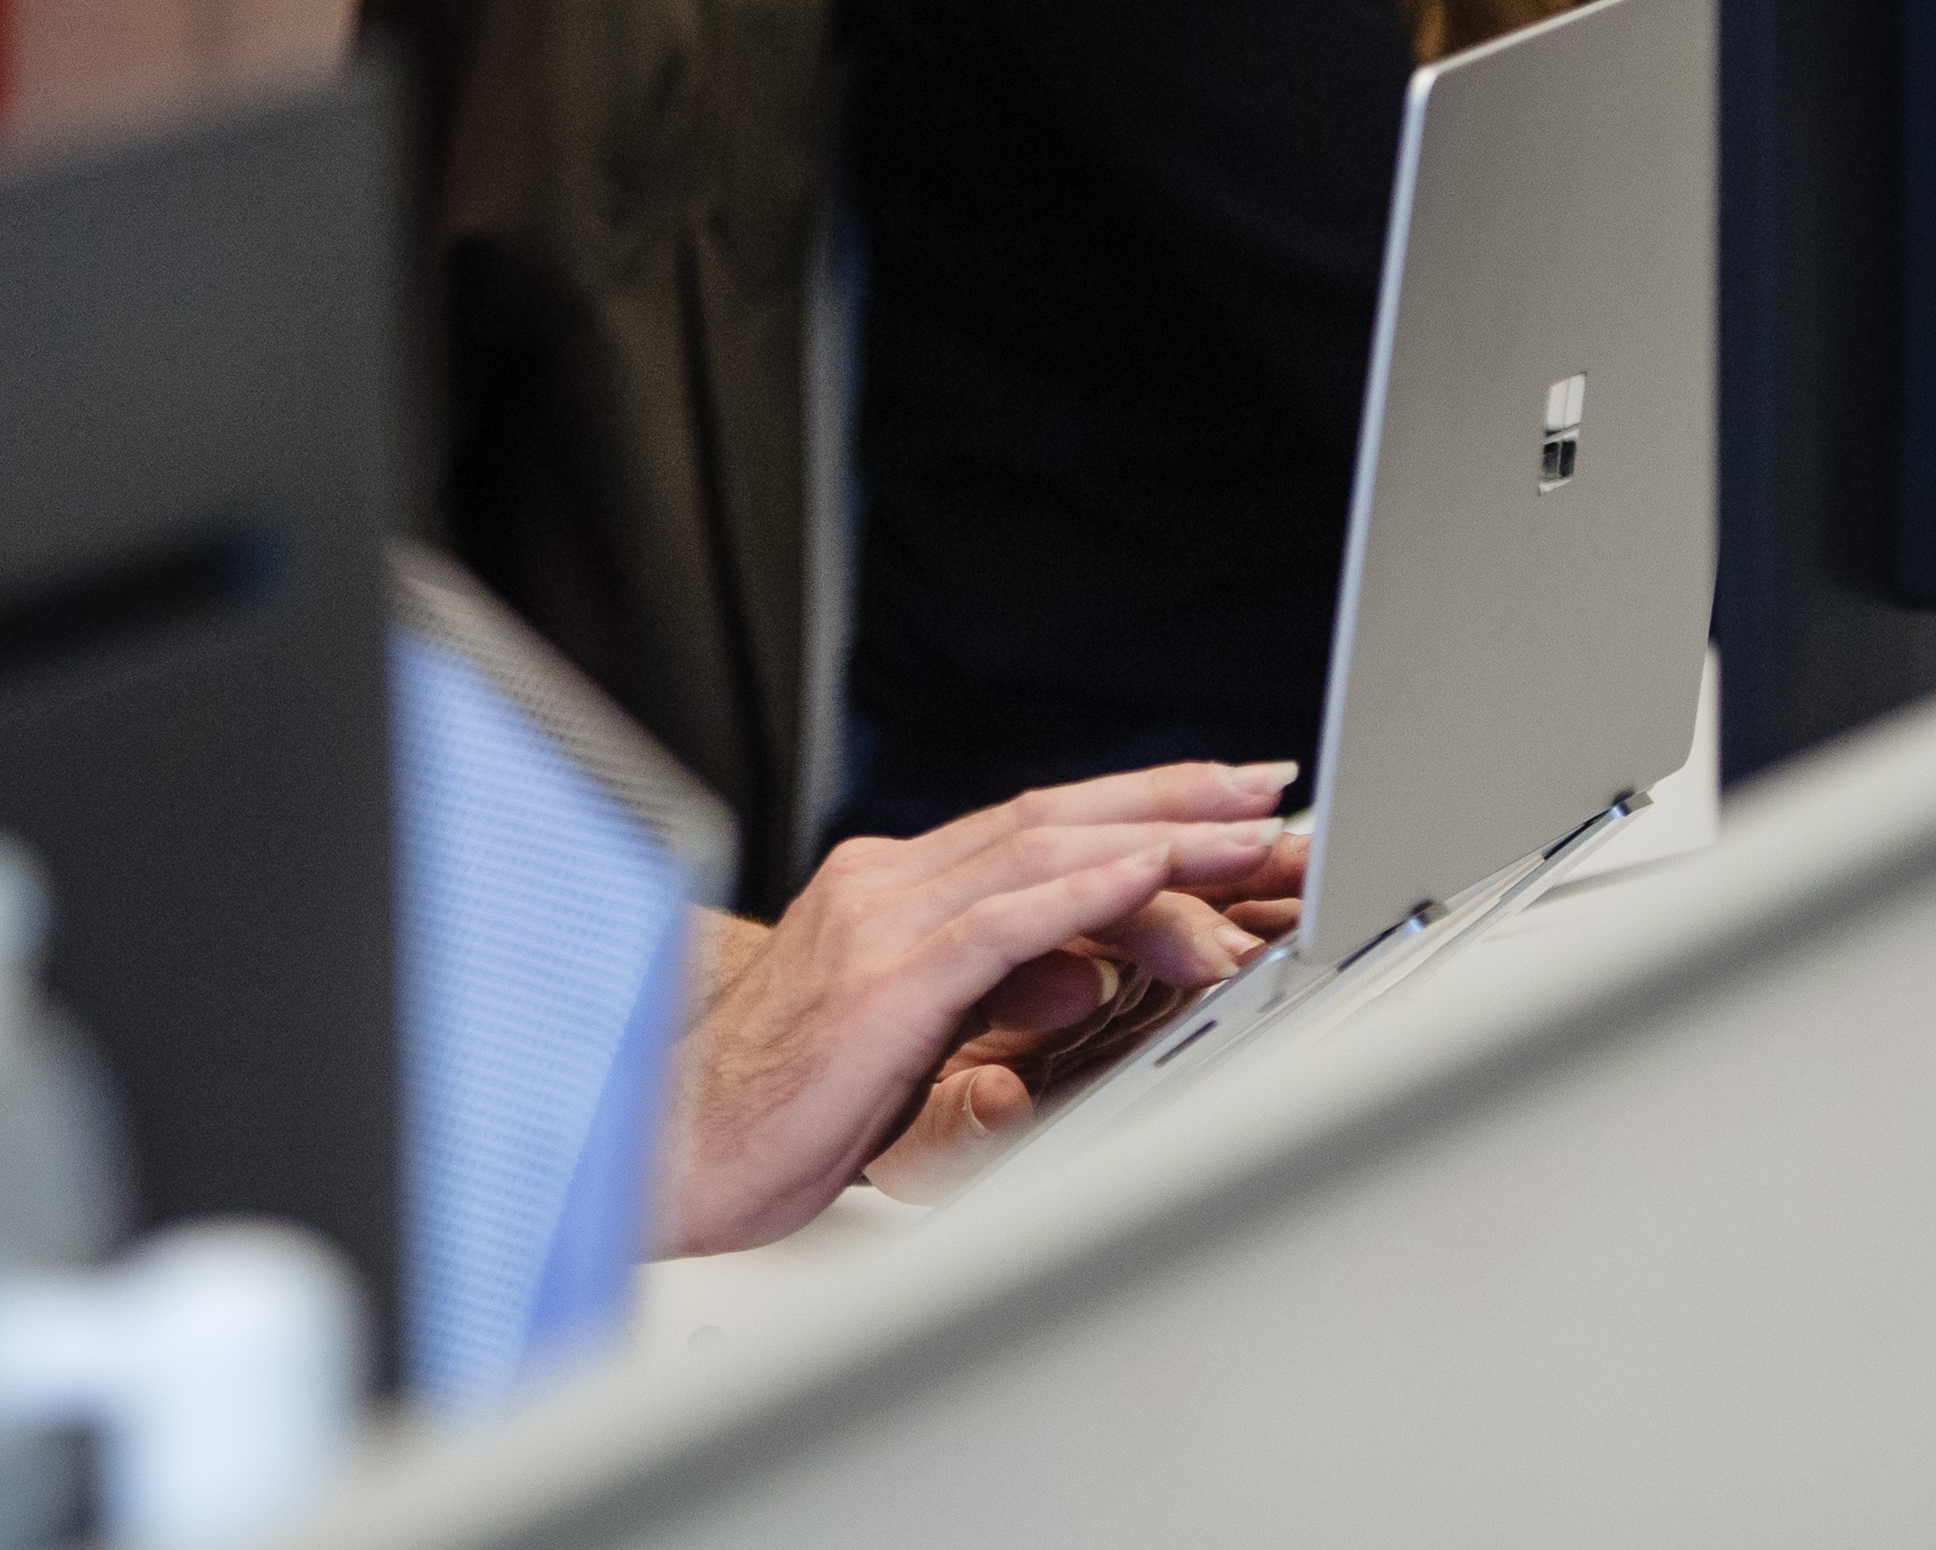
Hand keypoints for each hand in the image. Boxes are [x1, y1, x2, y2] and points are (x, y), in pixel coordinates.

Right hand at [661, 761, 1302, 1253]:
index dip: (1133, 806)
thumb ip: (988, 992)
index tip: (1218, 800)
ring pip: (1040, 852)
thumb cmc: (776, 1107)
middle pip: (1051, 818)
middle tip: (1264, 789)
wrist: (672, 1145)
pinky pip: (1002, 921)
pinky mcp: (883, 980)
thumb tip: (1081, 971)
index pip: (1033, 828)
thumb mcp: (907, 1042)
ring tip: (1241, 833)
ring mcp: (881, 923)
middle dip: (1168, 799)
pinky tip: (1149, 875)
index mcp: (887, 890)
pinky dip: (1084, 891)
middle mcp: (885, 883)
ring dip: (1154, 838)